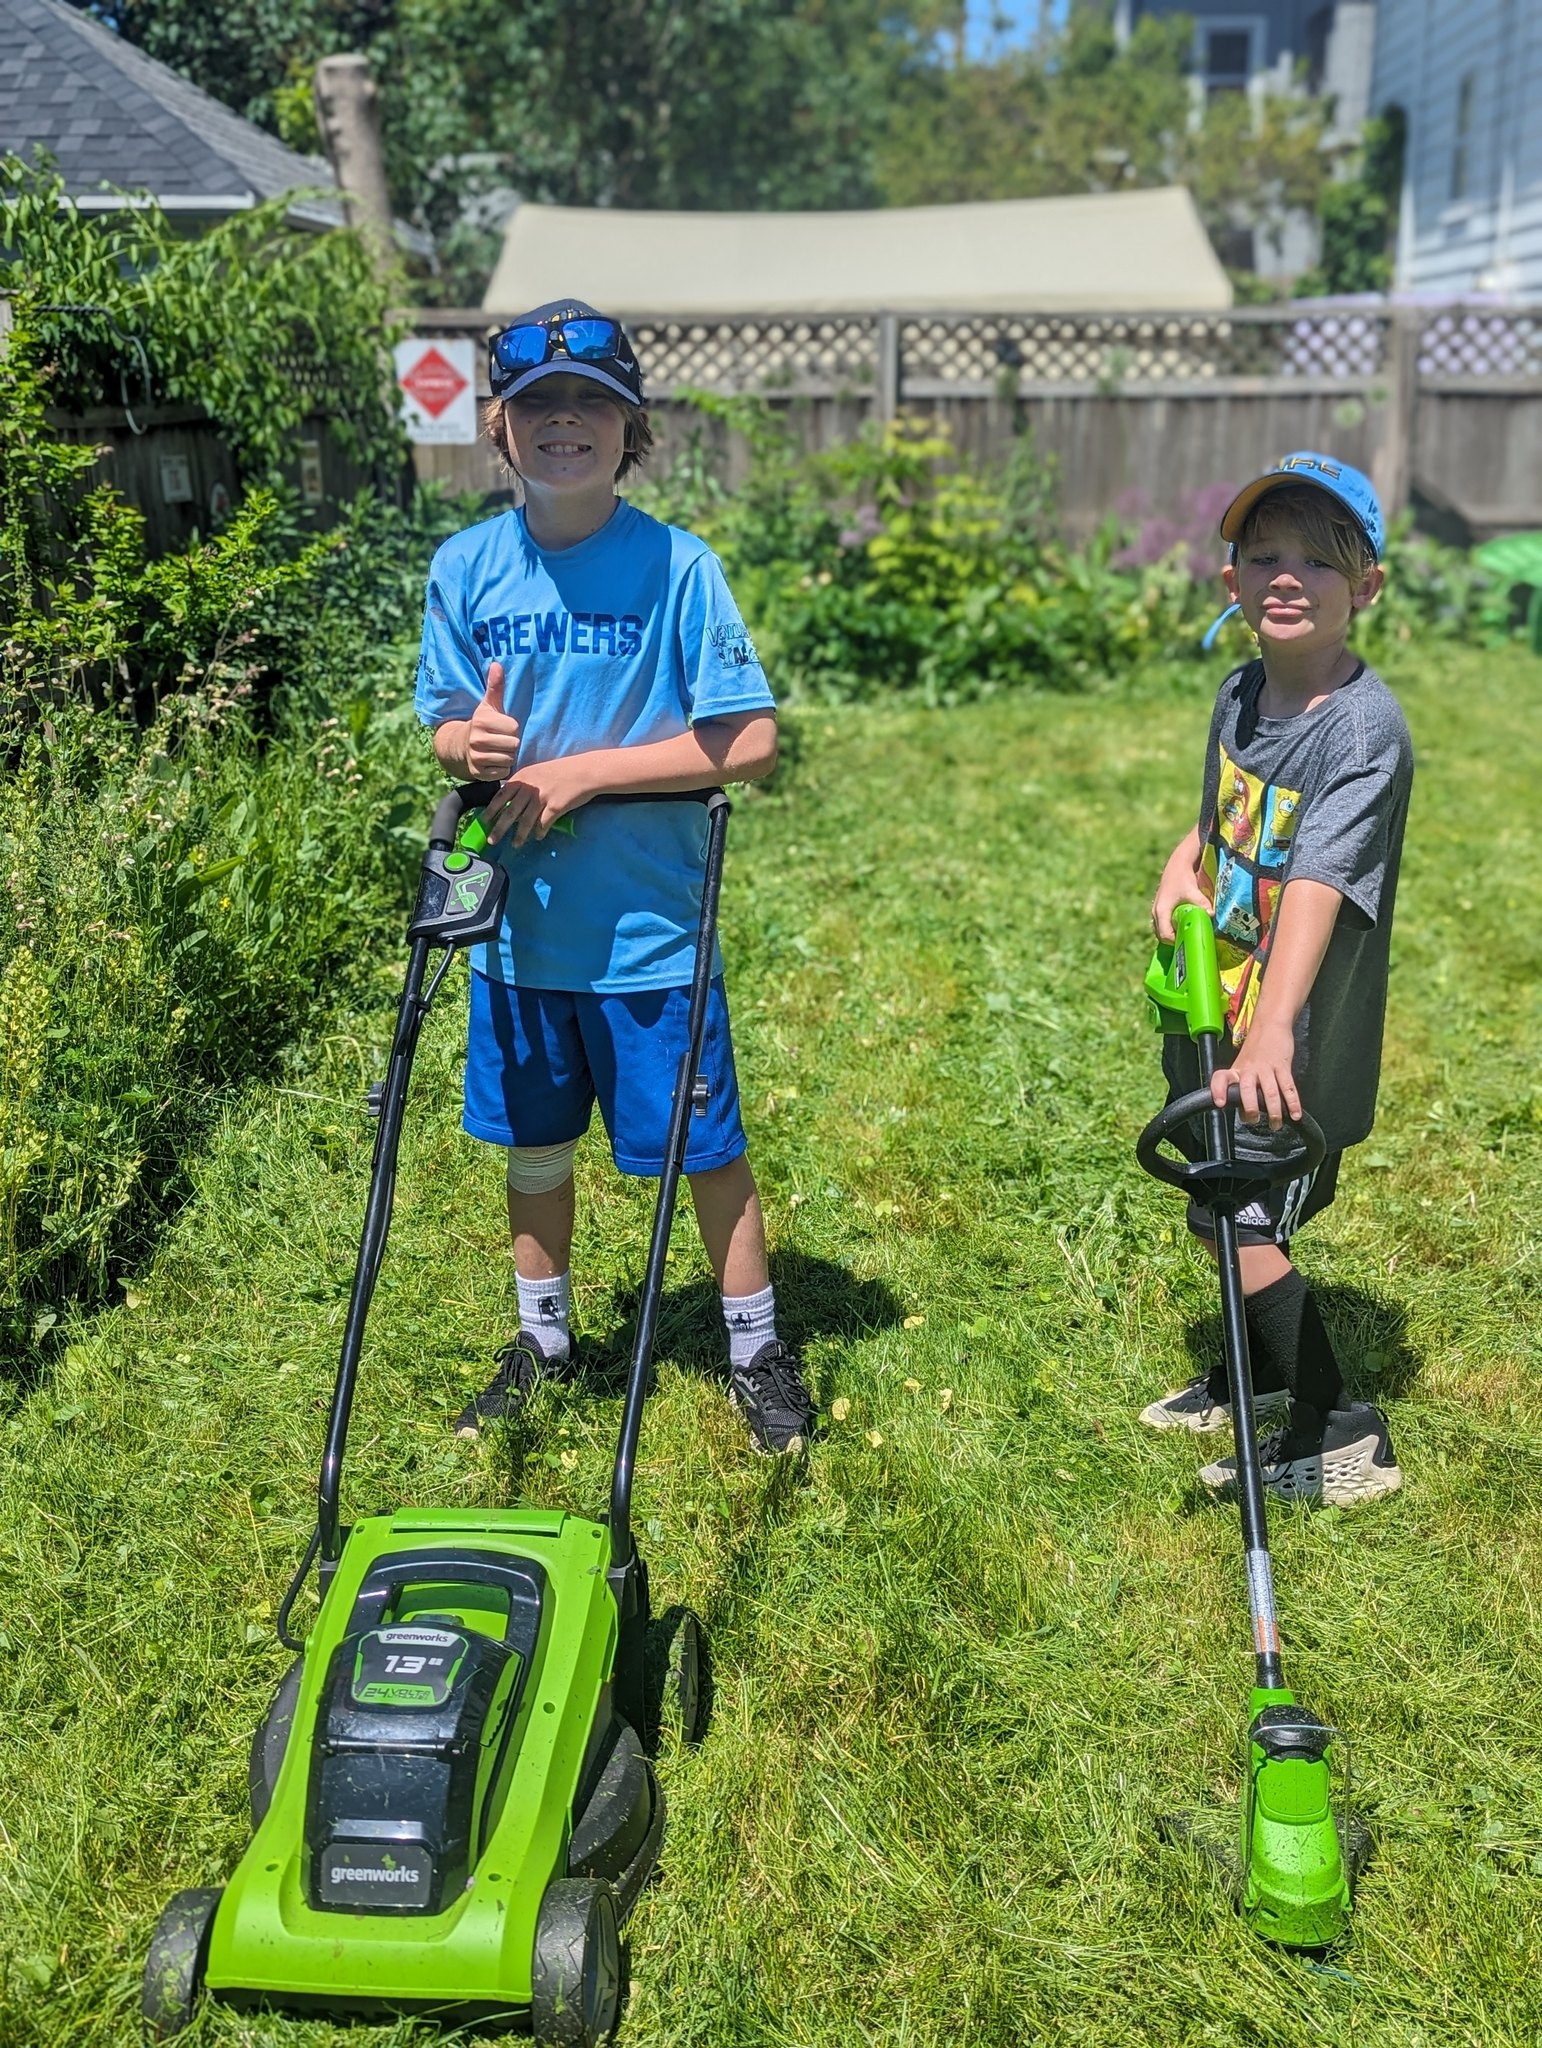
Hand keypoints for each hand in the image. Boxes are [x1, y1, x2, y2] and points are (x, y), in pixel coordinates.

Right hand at [464, 663, 521, 780]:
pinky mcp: (479, 773)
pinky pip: (503, 772)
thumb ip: (495, 686)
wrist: (461, 746)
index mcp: (482, 721)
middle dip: (511, 744)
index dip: (512, 729)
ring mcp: (477, 757)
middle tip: (501, 740)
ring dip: (507, 756)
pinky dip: (501, 769)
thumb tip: (497, 664)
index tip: (503, 728)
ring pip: (509, 759)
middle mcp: (477, 739)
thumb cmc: (482, 724)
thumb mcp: (488, 705)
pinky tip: (494, 761)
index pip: (514, 728)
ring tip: (498, 750)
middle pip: (514, 745)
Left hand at [484, 753, 599, 846]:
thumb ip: (525, 785)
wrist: (585, 771)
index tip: (483, 821)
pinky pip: (544, 823)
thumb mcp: (538, 773)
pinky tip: (538, 837)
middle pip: (510, 811)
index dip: (491, 810)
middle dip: (499, 828)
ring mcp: (543, 797)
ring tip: (515, 845)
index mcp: (523, 778)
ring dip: (519, 835)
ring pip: (526, 821)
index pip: (501, 795)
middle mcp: (530, 788)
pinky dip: (539, 832)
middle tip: (492, 840)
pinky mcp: (556, 807)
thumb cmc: (562, 771)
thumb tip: (512, 803)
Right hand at [1151, 857, 1212, 941]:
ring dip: (1173, 935)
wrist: (1177, 865)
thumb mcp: (1192, 891)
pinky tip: (1185, 928)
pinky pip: (1164, 925)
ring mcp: (1157, 912)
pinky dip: (1172, 929)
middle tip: (1190, 942)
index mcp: (1161, 911)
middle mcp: (1156, 913)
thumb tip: (1212, 914)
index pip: (1165, 935)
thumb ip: (1201, 903)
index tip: (1189, 943)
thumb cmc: (1183, 877)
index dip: (1176, 942)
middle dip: (1175, 941)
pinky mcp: (1160, 910)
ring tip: (1188, 936)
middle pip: (1162, 936)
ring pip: (1162, 931)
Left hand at [1212, 1020, 1299, 1129]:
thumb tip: (1245, 1115)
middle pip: (1247, 1089)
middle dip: (1250, 1106)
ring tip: (1275, 1124)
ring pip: (1270, 1091)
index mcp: (1236, 1070)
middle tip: (1254, 1119)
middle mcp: (1249, 1069)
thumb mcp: (1243, 1066)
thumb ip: (1242, 1088)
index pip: (1221, 1078)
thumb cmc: (1256, 1050)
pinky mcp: (1283, 1066)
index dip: (1218, 1090)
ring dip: (1273, 1110)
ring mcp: (1266, 1067)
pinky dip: (1293, 1102)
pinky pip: (1288, 1086)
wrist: (1270, 1024)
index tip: (1220, 1103)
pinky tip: (1295, 1114)